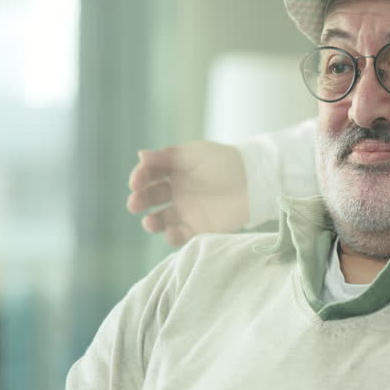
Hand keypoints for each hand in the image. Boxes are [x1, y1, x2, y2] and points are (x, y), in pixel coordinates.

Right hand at [126, 141, 249, 246]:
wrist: (254, 182)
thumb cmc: (225, 162)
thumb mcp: (195, 153)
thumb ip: (167, 156)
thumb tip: (140, 156)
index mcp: (175, 170)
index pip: (149, 174)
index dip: (139, 178)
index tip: (135, 183)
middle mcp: (178, 190)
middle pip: (151, 197)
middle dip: (140, 200)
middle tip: (134, 204)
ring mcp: (188, 210)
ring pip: (161, 220)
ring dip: (151, 222)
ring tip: (150, 223)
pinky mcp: (200, 228)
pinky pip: (180, 236)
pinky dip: (172, 236)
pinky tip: (171, 232)